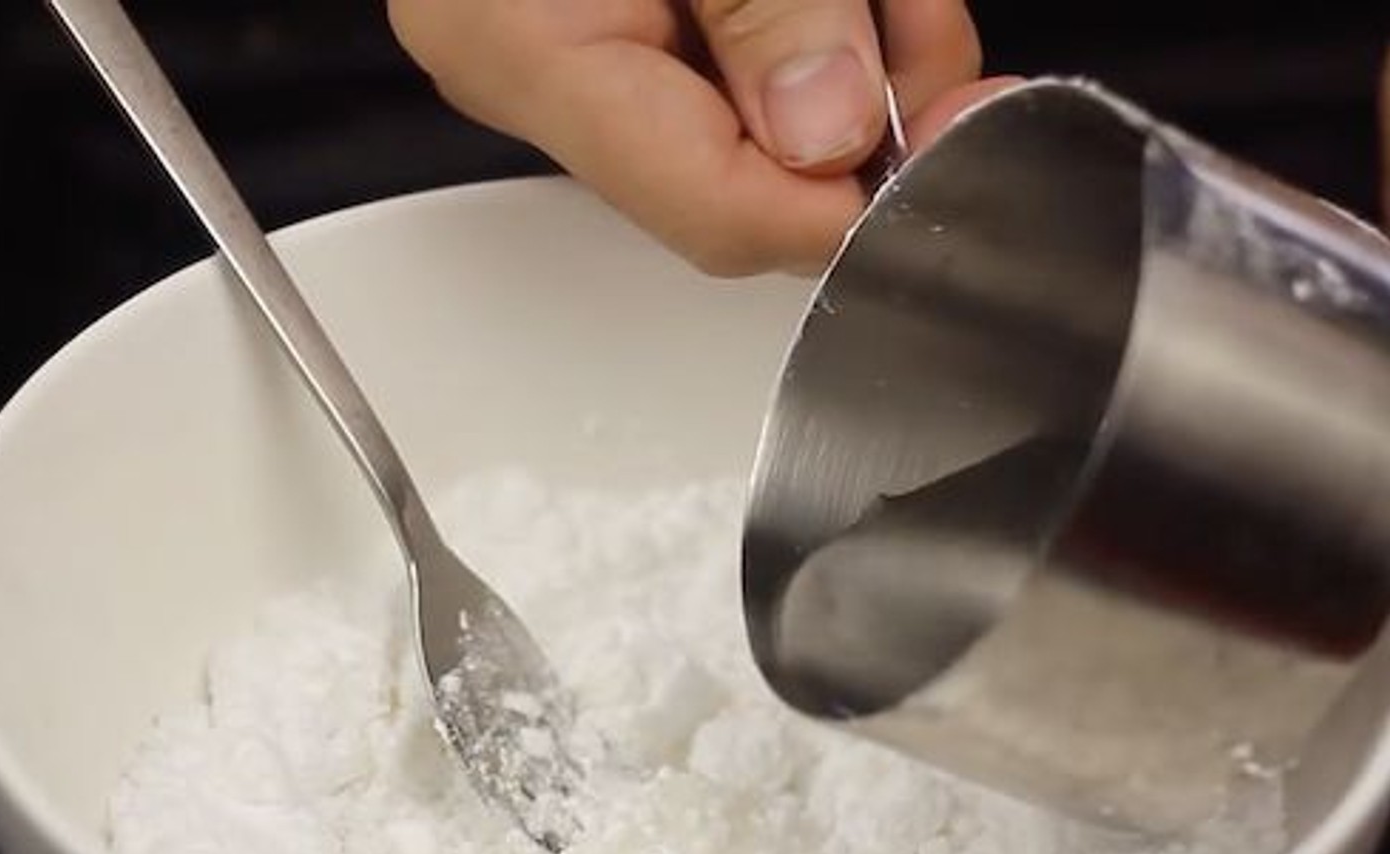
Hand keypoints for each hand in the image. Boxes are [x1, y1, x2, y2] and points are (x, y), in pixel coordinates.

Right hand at [388, 0, 1006, 275]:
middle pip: (740, 180)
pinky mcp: (611, 19)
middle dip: (863, 117)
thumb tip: (825, 131)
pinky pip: (728, 72)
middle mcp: (535, 68)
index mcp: (525, 44)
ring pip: (749, 129)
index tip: (952, 135)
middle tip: (927, 37)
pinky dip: (811, 28)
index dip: (848, 202)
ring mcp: (569, 46)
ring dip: (852, 63)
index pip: (713, 210)